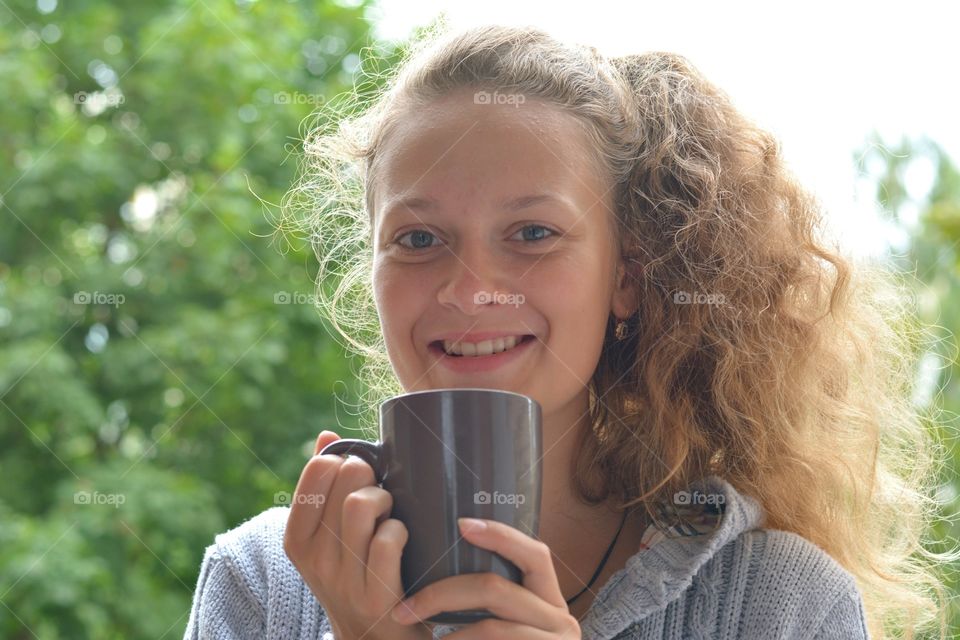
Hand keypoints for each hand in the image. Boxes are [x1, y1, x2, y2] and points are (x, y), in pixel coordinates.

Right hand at [283, 430, 430, 639]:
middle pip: (346, 480)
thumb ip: (324, 488)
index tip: (356, 475)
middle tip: (380, 491)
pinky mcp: (375, 596)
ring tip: (390, 512)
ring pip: (363, 505)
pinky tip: (401, 539)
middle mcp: (314, 559)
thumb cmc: (356, 573)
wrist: (374, 639)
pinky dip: (400, 530)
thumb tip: (327, 436)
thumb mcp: (329, 538)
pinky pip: (388, 539)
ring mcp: (343, 579)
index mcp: (298, 539)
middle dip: (371, 475)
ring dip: (387, 499)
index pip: (318, 469)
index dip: (345, 460)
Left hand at [389, 518, 580, 638]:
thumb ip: (492, 603)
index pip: (534, 554)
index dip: (500, 535)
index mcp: (550, 601)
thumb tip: (449, 554)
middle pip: (496, 588)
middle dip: (441, 593)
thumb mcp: (508, 629)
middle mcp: (561, 621)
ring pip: (491, 628)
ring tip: (418, 637)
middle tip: (402, 611)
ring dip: (446, 635)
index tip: (461, 524)